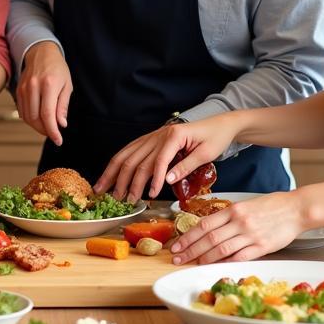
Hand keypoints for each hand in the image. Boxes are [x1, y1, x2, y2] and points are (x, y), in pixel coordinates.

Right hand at [15, 41, 71, 145]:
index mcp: (49, 85)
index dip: (52, 131)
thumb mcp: (67, 85)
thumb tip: (61, 124)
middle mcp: (34, 86)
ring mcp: (24, 88)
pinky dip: (30, 119)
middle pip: (35, 118)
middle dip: (45, 130)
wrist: (41, 53)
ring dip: (37, 126)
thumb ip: (63, 106)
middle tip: (54, 133)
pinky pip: (22, 111)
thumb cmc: (57, 69)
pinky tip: (39, 118)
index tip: (58, 140)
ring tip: (48, 127)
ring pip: (27, 116)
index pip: (48, 115)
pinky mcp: (18, 90)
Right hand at [93, 114, 238, 201]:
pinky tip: (110, 172)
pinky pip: (130, 150)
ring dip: (114, 172)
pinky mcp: (151, 139)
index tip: (151, 196)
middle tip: (121, 200)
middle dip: (126, 181)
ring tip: (103, 188)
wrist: (219, 123)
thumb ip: (186, 166)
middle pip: (137, 159)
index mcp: (173, 136)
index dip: (153, 180)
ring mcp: (152, 136)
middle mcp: (159, 134)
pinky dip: (119, 162)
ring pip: (128, 154)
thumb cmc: (215, 138)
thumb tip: (167, 181)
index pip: (158, 161)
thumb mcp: (206, 153)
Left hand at [169, 191, 307, 264]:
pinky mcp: (262, 247)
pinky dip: (226, 263)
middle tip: (177, 258)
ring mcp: (250, 235)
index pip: (204, 224)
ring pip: (221, 249)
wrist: (295, 209)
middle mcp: (239, 222)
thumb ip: (228, 217)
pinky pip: (240, 257)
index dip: (188, 236)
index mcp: (233, 210)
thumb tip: (209, 229)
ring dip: (204, 258)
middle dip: (190, 249)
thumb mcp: (245, 205)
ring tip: (192, 264)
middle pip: (208, 238)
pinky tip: (215, 267)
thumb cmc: (271, 206)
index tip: (176, 245)